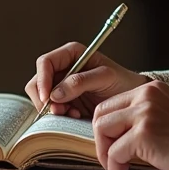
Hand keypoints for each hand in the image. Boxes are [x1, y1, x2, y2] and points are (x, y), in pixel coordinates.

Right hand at [25, 42, 147, 118]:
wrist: (131, 100)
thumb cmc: (122, 82)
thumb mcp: (106, 77)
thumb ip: (81, 82)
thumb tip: (55, 93)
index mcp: (71, 54)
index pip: (45, 62)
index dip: (43, 80)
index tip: (48, 98)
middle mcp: (63, 68)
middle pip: (38, 81)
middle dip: (45, 98)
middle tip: (60, 111)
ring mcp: (62, 85)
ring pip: (42, 97)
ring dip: (53, 109)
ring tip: (73, 113)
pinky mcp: (64, 101)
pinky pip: (51, 109)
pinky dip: (59, 115)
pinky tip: (76, 116)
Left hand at [92, 81, 168, 169]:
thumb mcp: (167, 115)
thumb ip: (144, 117)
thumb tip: (116, 135)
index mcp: (151, 89)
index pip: (111, 104)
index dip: (107, 129)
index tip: (114, 147)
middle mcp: (146, 95)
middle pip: (101, 114)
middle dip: (101, 140)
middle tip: (111, 159)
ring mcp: (144, 112)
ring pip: (102, 130)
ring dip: (105, 152)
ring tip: (118, 166)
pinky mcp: (144, 133)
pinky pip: (114, 151)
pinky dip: (115, 165)